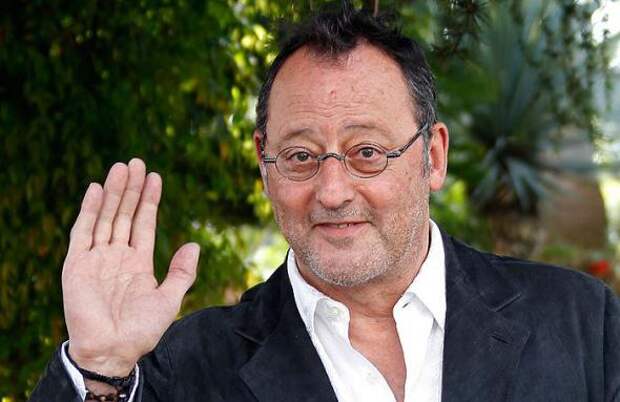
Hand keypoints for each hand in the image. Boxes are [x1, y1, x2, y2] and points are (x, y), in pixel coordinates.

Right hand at [62, 159, 199, 375]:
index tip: (155, 177)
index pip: (144, 223)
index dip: (149, 200)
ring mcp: (96, 258)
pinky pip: (82, 233)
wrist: (114, 350)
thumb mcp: (170, 298)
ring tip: (122, 167)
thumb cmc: (142, 330)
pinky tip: (95, 189)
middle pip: (125, 214)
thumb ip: (182, 272)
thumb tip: (194, 244)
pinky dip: (88, 211)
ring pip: (106, 217)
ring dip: (113, 193)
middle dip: (131, 189)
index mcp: (138, 262)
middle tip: (137, 162)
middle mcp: (116, 256)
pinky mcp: (77, 265)